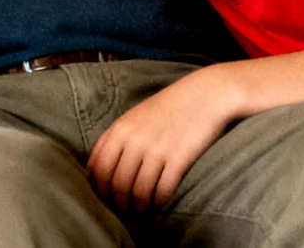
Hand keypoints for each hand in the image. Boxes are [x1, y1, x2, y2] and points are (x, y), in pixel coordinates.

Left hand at [87, 68, 238, 213]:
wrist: (205, 95)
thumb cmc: (169, 107)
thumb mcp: (135, 116)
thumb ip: (117, 138)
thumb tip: (100, 168)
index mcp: (120, 128)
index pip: (97, 167)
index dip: (98, 189)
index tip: (105, 198)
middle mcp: (135, 139)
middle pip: (116, 183)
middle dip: (119, 202)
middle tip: (125, 209)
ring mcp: (157, 149)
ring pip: (138, 191)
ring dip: (139, 206)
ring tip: (142, 209)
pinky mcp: (179, 158)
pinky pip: (162, 191)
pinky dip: (158, 202)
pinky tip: (159, 202)